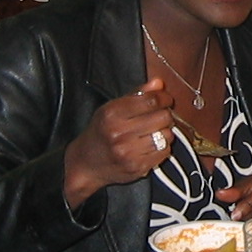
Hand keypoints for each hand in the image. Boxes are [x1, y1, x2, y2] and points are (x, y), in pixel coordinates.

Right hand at [62, 77, 176, 208]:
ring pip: (166, 135)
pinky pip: (164, 152)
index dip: (164, 98)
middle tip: (159, 116)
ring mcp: (128, 152)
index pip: (151, 101)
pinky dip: (162, 147)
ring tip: (154, 131)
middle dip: (165, 114)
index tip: (165, 99)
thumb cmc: (101, 131)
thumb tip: (159, 83)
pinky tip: (151, 145)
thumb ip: (137, 94)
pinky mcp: (137, 167)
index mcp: (112, 113)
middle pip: (163, 117)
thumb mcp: (112, 108)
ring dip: (164, 132)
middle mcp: (119, 133)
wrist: (85, 163)